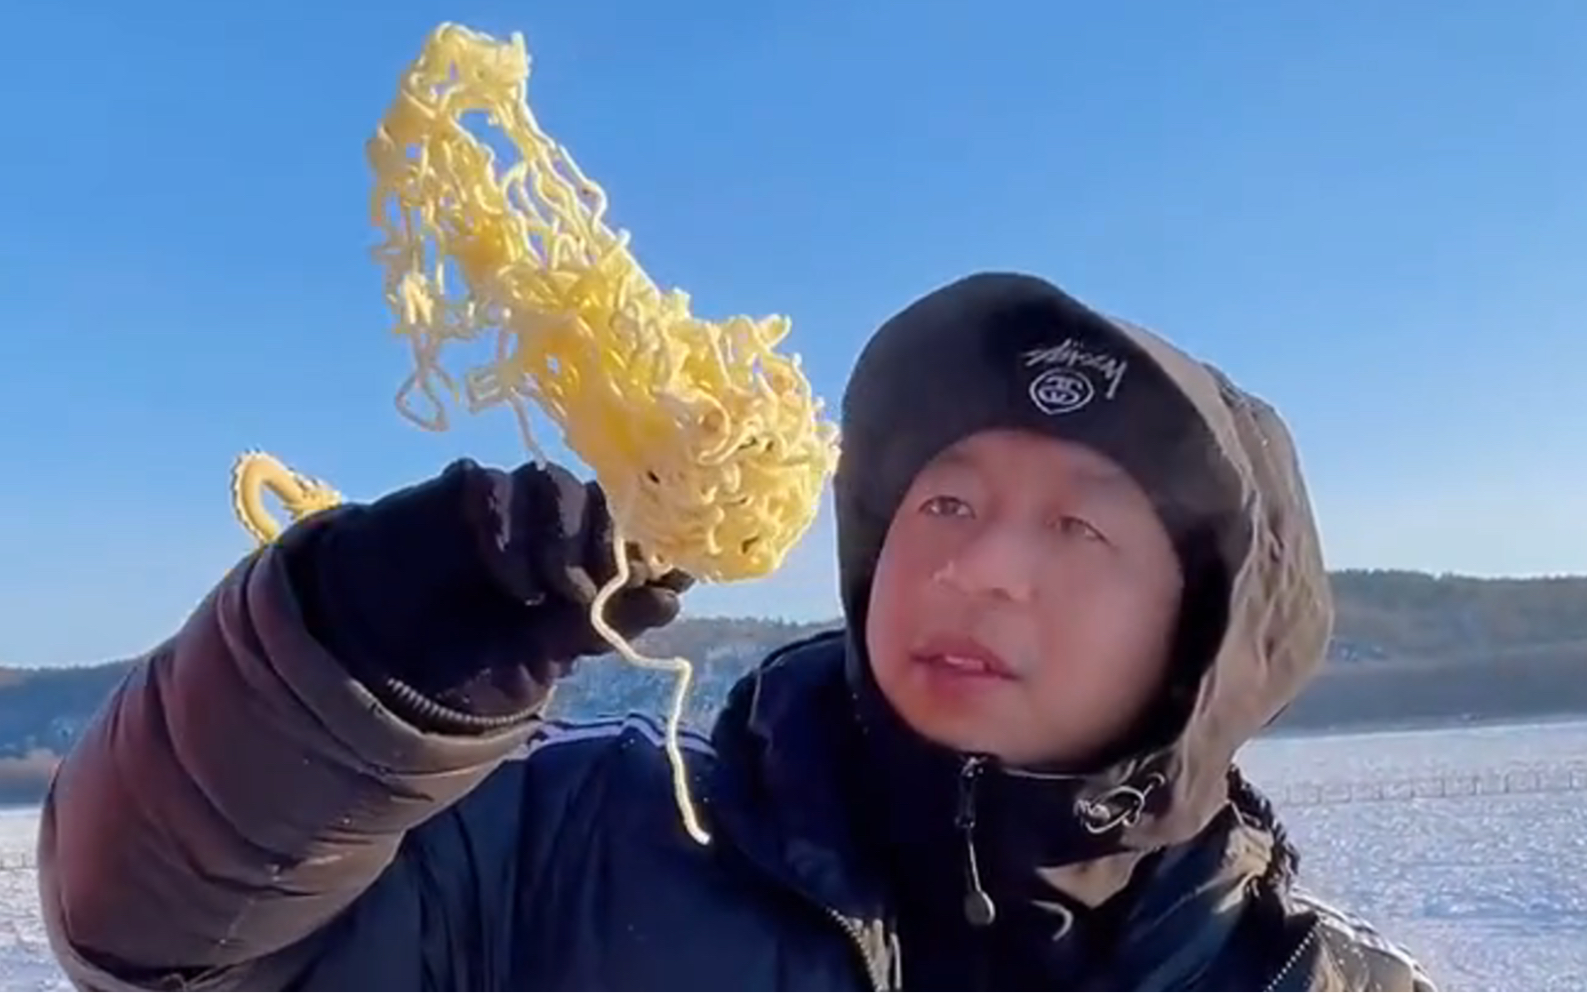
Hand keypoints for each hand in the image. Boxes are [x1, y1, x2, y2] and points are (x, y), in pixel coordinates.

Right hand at [468, 460, 694, 661]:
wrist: (395, 655)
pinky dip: (507, 533)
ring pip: (556, 483)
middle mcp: (555, 521)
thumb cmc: (479, 651)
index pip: (639, 529)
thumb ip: (609, 625)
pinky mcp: (466, 491)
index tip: (655, 578)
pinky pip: (497, 487)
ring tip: (535, 593)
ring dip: (557, 539)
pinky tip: (503, 575)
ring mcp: (512, 502)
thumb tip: (674, 601)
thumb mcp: (553, 652)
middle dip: (603, 544)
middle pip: (602, 498)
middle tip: (579, 596)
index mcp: (587, 558)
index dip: (654, 547)